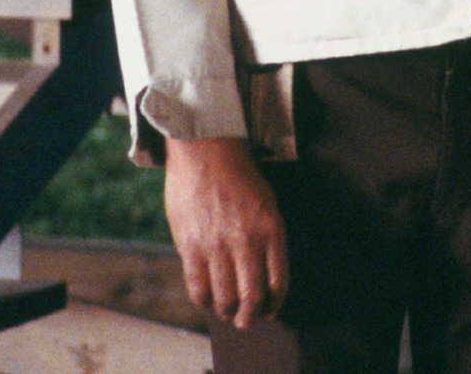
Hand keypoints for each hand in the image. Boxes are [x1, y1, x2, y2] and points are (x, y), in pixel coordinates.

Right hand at [163, 135, 289, 327]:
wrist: (206, 149)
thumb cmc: (239, 176)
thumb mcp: (267, 203)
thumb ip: (266, 238)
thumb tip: (263, 275)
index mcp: (272, 229)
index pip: (279, 282)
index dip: (275, 304)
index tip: (271, 311)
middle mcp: (247, 241)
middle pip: (252, 297)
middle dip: (250, 317)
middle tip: (246, 320)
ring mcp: (218, 245)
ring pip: (224, 298)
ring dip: (226, 312)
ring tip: (226, 311)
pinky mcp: (191, 245)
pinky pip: (198, 286)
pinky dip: (204, 300)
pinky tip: (207, 298)